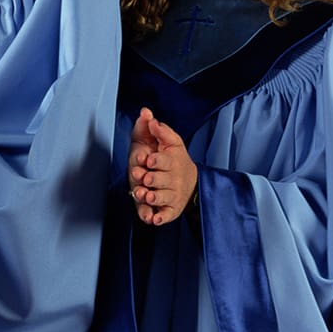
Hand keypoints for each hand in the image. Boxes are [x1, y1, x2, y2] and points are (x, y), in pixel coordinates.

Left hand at [128, 107, 197, 225]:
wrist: (188, 181)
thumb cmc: (171, 159)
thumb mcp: (166, 141)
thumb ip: (155, 127)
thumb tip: (146, 113)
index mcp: (172, 160)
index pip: (166, 160)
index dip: (156, 160)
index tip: (148, 159)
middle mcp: (172, 179)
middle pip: (163, 180)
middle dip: (152, 178)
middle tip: (144, 177)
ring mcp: (171, 195)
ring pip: (163, 198)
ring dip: (153, 197)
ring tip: (145, 195)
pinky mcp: (169, 210)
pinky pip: (165, 216)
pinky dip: (159, 218)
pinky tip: (152, 219)